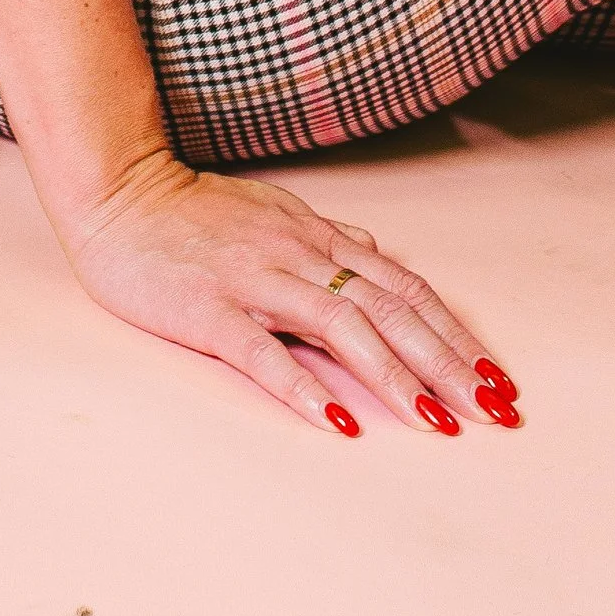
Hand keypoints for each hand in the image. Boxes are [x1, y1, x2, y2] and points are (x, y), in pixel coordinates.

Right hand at [61, 148, 518, 438]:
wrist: (118, 193)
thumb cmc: (193, 212)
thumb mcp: (273, 213)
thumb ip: (326, 239)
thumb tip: (377, 257)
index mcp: (315, 236)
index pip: (404, 287)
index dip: (454, 334)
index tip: (496, 380)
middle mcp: (296, 254)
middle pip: (389, 308)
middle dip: (447, 362)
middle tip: (494, 411)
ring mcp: (253, 279)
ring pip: (340, 325)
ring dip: (393, 375)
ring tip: (435, 422)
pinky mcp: (208, 308)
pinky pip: (260, 350)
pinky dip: (300, 385)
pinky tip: (334, 422)